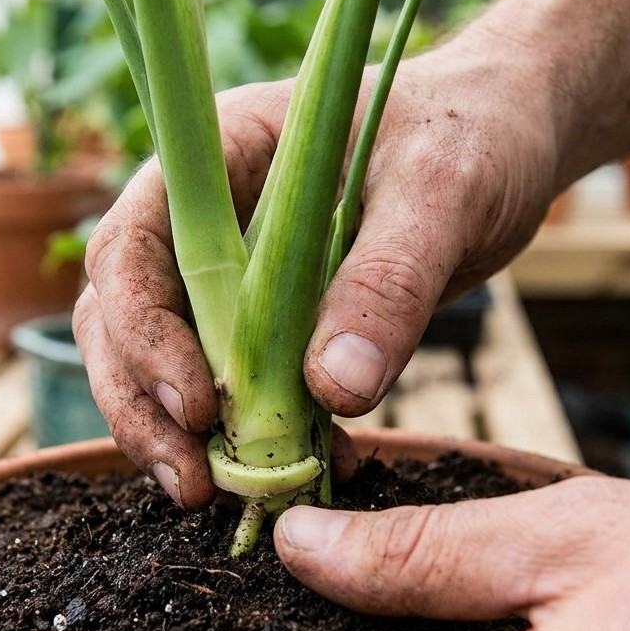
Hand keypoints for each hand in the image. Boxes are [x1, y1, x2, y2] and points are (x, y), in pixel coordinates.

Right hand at [74, 47, 559, 508]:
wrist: (508, 141)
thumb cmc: (471, 135)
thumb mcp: (441, 194)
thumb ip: (387, 283)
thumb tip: (333, 389)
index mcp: (219, 159)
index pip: (132, 246)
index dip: (142, 332)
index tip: (198, 406)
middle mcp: (205, 219)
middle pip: (121, 317)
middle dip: (143, 404)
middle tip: (192, 484)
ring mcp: (233, 274)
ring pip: (163, 362)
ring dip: (183, 436)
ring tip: (223, 495)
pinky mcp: (274, 323)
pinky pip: (240, 388)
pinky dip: (260, 438)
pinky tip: (312, 471)